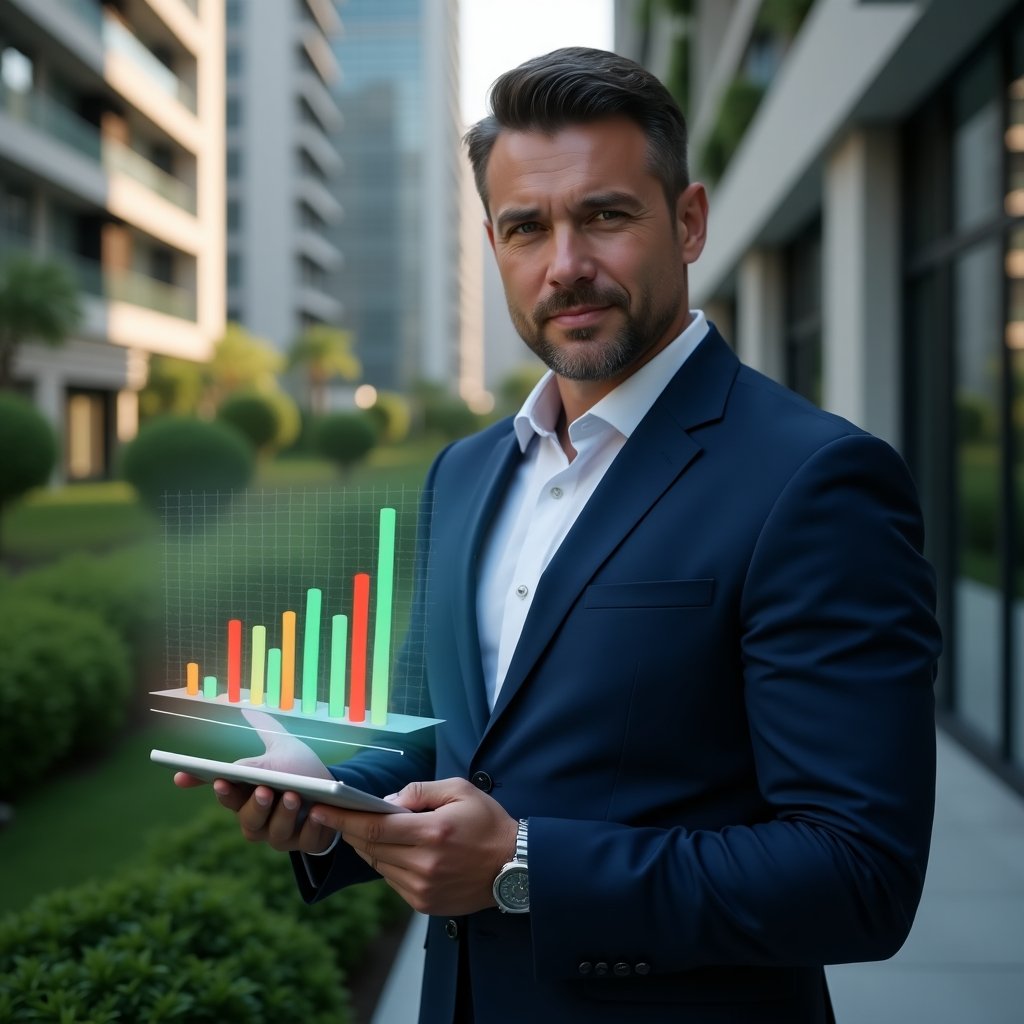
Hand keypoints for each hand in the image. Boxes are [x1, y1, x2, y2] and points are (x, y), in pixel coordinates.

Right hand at [173, 709, 337, 854]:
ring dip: (283, 813)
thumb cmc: (300, 768)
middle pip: (248, 819)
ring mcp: (282, 835)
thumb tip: (244, 708)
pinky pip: (306, 839)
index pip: (227, 795)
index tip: (217, 779)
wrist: (334, 788)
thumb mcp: (283, 747)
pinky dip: (310, 826)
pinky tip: (315, 812)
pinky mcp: (307, 842)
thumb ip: (264, 730)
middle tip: (262, 788)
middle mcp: (260, 820)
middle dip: (255, 805)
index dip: (220, 789)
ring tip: (292, 795)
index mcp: (248, 796)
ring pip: (275, 832)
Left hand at [307, 777, 518, 915]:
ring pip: (379, 865)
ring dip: (366, 847)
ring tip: (361, 829)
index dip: (344, 819)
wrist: (514, 867)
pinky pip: (392, 880)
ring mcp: (423, 889)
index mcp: (433, 833)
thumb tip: (386, 802)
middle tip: (332, 815)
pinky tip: (391, 849)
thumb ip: (419, 791)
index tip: (320, 809)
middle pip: (371, 848)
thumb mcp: (459, 790)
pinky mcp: (424, 904)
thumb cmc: (488, 822)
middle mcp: (425, 865)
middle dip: (348, 830)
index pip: (375, 827)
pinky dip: (385, 863)